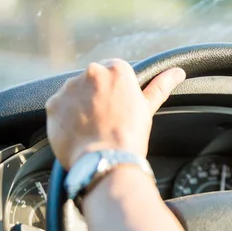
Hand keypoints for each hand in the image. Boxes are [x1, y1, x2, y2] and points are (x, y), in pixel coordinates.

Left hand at [45, 60, 185, 168]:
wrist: (106, 161)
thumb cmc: (130, 136)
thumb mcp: (147, 108)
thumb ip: (160, 85)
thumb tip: (178, 72)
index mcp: (117, 70)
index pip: (112, 72)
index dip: (114, 91)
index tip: (116, 107)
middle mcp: (92, 72)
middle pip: (91, 81)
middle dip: (95, 96)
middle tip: (105, 120)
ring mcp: (70, 87)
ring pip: (74, 94)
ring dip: (79, 106)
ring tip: (91, 128)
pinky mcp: (53, 104)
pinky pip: (58, 108)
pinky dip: (65, 119)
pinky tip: (78, 132)